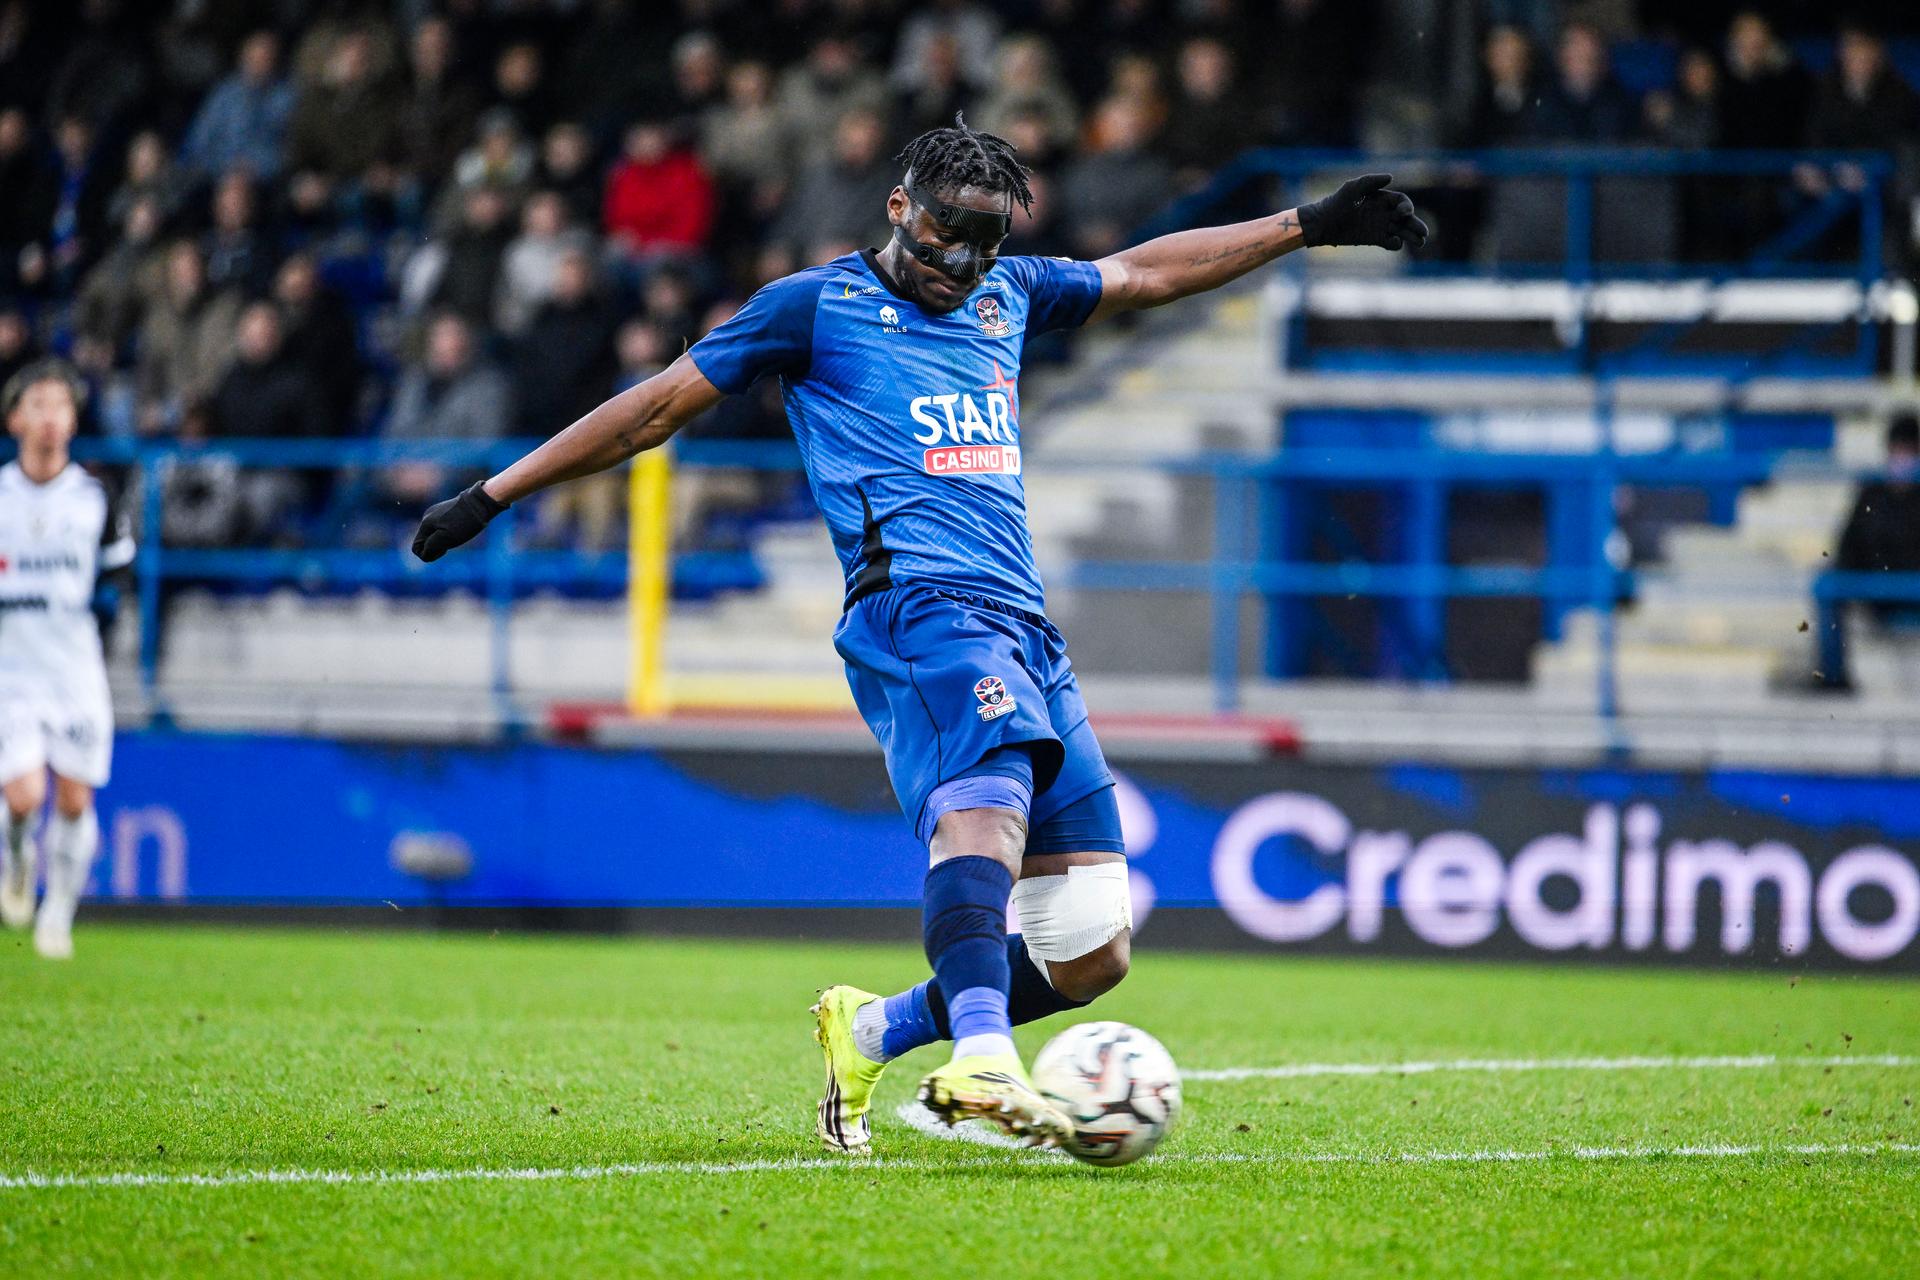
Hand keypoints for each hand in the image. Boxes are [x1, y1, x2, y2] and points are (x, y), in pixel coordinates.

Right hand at [411, 480, 505, 561]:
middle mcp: (427, 516)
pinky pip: (441, 527)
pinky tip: (460, 528)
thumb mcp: (446, 539)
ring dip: (443, 540)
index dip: (429, 553)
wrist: (480, 502)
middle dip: (436, 547)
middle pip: (425, 541)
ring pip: (434, 534)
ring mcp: (436, 511)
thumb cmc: (464, 522)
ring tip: (457, 535)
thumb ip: (431, 547)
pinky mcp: (446, 510)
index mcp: (425, 523)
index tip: (444, 549)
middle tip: (452, 542)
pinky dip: (448, 532)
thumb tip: (424, 552)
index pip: (417, 547)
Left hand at [1297, 173, 1428, 250]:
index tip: (1404, 213)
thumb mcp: (1351, 188)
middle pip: (1406, 218)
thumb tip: (1391, 177)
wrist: (1321, 223)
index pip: (1402, 202)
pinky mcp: (1374, 239)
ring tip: (1420, 242)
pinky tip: (1395, 242)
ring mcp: (1380, 226)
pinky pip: (1390, 242)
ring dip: (1412, 236)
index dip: (1407, 207)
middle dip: (1416, 224)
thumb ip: (1370, 181)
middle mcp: (1383, 212)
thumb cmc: (1335, 203)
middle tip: (1424, 233)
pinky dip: (1396, 243)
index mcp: (1382, 198)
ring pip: (1401, 231)